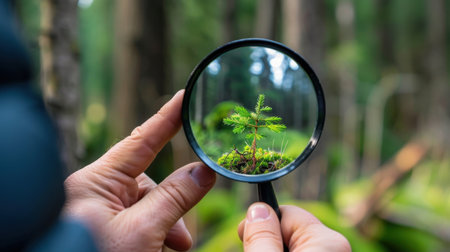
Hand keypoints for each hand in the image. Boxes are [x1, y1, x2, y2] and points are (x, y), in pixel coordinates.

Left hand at [64, 90, 215, 251]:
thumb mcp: (142, 231)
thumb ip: (176, 197)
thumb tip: (204, 169)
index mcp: (96, 182)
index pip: (141, 140)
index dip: (167, 117)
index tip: (185, 95)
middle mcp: (96, 192)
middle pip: (149, 184)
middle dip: (171, 208)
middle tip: (180, 239)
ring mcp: (100, 211)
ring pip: (147, 207)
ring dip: (165, 228)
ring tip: (168, 250)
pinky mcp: (106, 228)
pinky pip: (138, 221)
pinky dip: (153, 236)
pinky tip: (157, 251)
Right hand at [238, 203, 350, 251]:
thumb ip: (262, 237)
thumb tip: (258, 209)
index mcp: (327, 241)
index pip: (286, 213)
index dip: (262, 224)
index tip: (242, 236)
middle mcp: (335, 248)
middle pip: (289, 231)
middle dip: (270, 242)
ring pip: (294, 246)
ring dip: (276, 251)